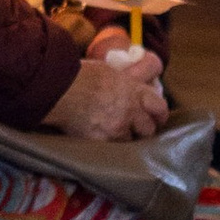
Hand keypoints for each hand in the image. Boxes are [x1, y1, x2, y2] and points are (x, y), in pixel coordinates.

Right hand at [44, 43, 170, 140]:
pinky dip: (106, 143)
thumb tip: (135, 79)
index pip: (159, 107)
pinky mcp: (102, 142)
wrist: (60, 89)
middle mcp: (130, 112)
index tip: (156, 115)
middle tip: (136, 127)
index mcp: (134, 91)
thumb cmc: (81, 75)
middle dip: (143, 129)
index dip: (159, 113)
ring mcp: (117, 129)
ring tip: (114, 132)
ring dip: (124, 137)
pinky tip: (98, 137)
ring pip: (130, 141)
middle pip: (148, 129)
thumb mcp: (110, 70)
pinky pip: (111, 149)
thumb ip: (126, 81)